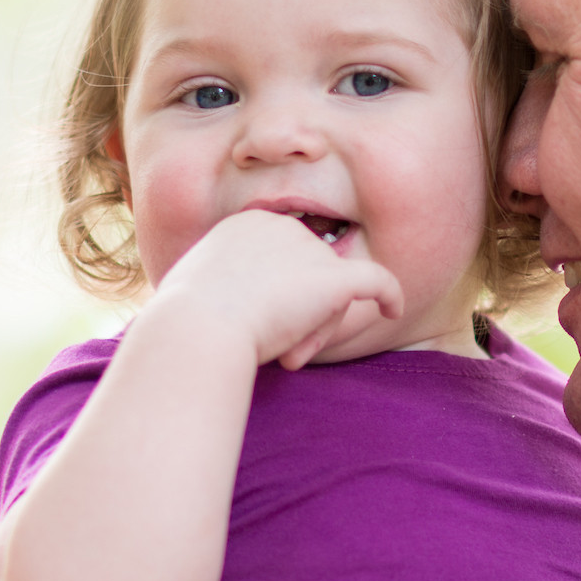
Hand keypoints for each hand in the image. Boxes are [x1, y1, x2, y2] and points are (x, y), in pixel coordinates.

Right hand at [145, 209, 405, 369]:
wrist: (197, 330)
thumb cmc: (187, 322)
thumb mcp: (198, 292)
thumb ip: (227, 288)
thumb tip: (236, 305)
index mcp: (248, 224)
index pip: (283, 258)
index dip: (279, 295)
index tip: (263, 326)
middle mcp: (283, 227)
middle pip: (311, 272)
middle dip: (303, 313)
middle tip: (281, 352)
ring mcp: (309, 250)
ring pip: (334, 291)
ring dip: (317, 329)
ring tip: (287, 355)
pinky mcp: (334, 278)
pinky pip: (376, 281)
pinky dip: (389, 295)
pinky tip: (393, 310)